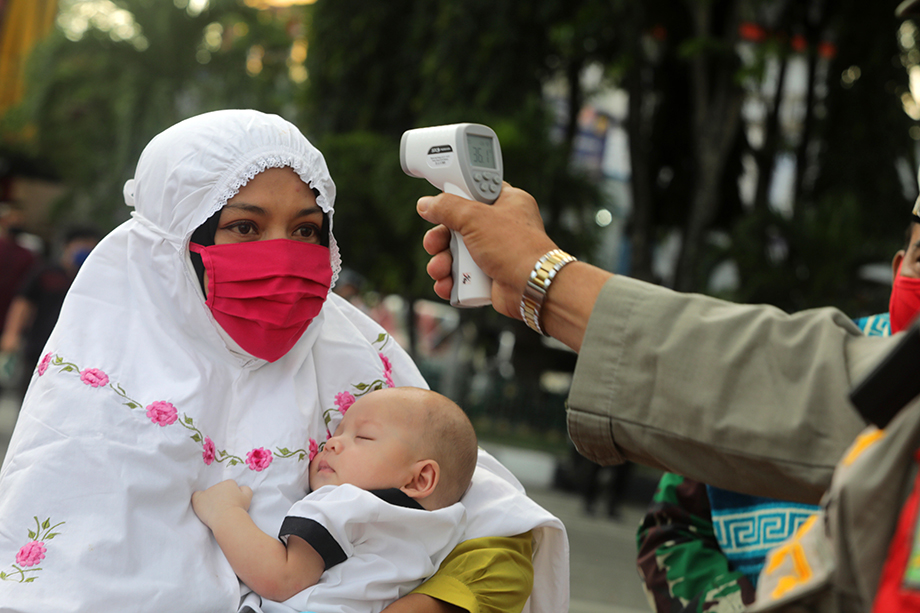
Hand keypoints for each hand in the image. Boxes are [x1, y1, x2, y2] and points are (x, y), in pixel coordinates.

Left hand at [191, 479, 252, 528]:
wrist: (227, 519)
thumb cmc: (238, 509)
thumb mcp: (248, 497)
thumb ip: (245, 489)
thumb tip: (240, 488)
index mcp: (229, 483)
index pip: (230, 485)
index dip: (232, 494)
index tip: (233, 502)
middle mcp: (217, 485)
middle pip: (219, 489)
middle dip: (221, 496)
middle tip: (224, 507)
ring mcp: (207, 492)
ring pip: (209, 494)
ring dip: (212, 499)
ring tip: (216, 511)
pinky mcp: (198, 500)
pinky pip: (196, 496)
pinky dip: (199, 499)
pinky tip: (203, 505)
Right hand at [417, 183, 557, 319]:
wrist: (533, 287)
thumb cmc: (516, 248)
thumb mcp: (476, 218)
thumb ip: (447, 207)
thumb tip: (427, 204)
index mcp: (505, 202)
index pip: (473, 191)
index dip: (454, 196)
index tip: (438, 203)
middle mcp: (500, 226)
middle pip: (457, 226)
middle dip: (440, 239)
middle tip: (433, 244)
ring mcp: (494, 252)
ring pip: (456, 253)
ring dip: (442, 263)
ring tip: (440, 269)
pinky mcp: (489, 275)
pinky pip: (462, 275)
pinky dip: (451, 280)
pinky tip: (446, 284)